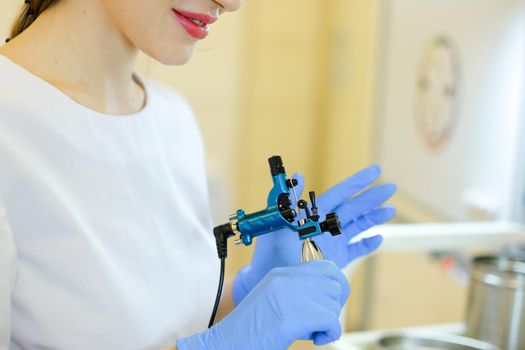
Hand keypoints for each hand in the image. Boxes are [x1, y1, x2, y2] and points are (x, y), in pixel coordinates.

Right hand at [176, 261, 349, 349]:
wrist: (228, 342)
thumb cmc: (249, 328)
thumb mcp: (273, 299)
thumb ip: (296, 292)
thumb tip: (327, 297)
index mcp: (282, 274)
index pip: (326, 268)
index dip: (337, 285)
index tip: (333, 303)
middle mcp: (288, 280)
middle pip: (334, 286)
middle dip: (333, 307)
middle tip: (319, 322)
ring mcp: (291, 296)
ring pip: (333, 305)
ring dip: (327, 323)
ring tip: (309, 332)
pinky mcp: (295, 317)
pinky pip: (331, 322)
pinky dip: (328, 334)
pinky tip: (314, 339)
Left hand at [233, 165, 395, 303]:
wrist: (271, 282)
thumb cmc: (271, 252)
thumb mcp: (277, 222)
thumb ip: (286, 197)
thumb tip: (296, 174)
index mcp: (312, 215)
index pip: (338, 194)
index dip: (356, 182)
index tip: (374, 172)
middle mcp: (323, 227)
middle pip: (352, 208)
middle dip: (371, 198)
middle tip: (391, 187)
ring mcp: (330, 244)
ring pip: (356, 227)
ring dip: (373, 218)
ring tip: (390, 210)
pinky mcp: (333, 261)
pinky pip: (353, 251)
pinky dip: (366, 245)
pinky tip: (378, 238)